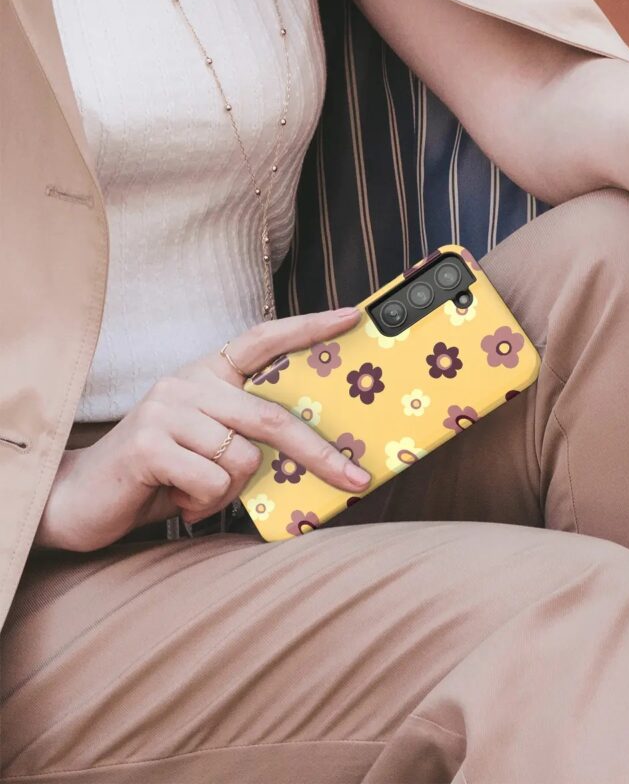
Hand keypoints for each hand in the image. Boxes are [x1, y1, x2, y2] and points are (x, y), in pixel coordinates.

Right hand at [36, 308, 369, 551]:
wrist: (81, 499)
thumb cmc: (162, 473)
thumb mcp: (212, 447)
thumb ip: (250, 437)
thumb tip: (316, 457)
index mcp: (207, 375)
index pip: (262, 339)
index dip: (308, 327)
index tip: (352, 317)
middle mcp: (187, 383)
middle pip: (272, 416)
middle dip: (320, 454)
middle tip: (355, 480)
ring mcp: (166, 409)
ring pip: (243, 458)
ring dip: (231, 491)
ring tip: (198, 491)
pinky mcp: (150, 443)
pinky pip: (213, 481)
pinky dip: (205, 503)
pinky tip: (177, 497)